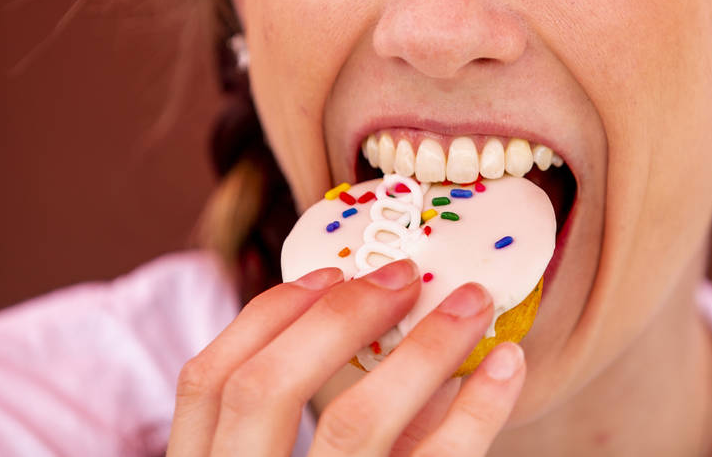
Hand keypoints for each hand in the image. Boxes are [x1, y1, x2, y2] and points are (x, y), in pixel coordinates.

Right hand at [167, 257, 526, 455]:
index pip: (207, 382)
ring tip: (471, 303)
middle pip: (265, 389)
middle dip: (339, 315)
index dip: (268, 314)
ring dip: (420, 347)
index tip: (331, 272)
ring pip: (352, 425)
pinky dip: (476, 411)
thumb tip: (376, 331)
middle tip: (406, 272)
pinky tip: (504, 372)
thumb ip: (303, 439)